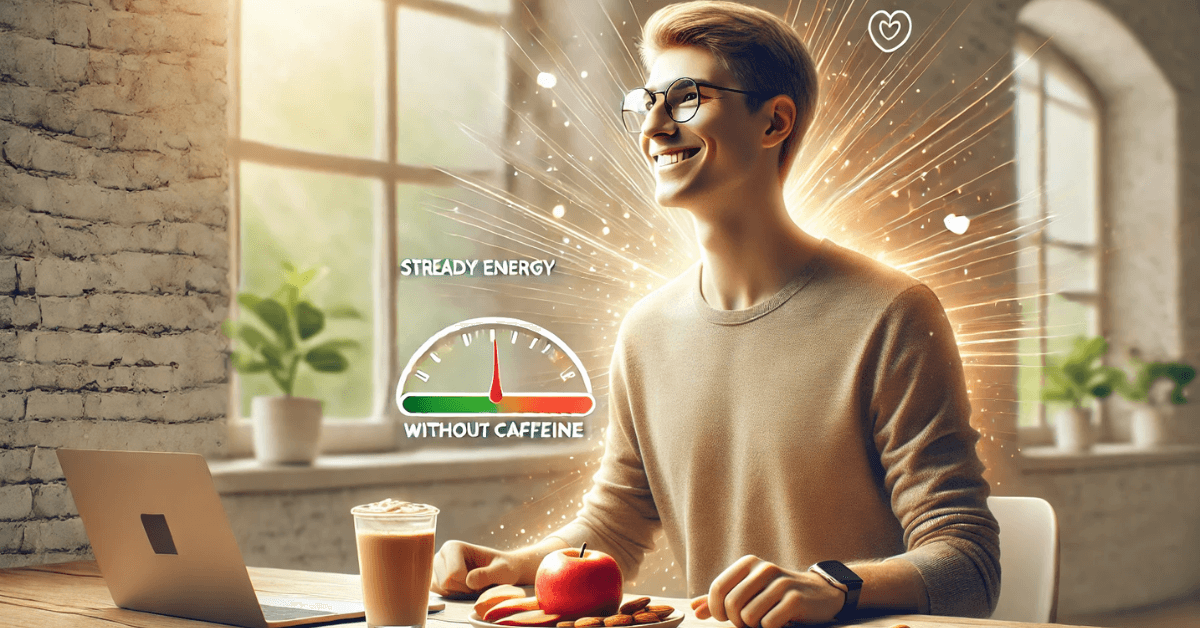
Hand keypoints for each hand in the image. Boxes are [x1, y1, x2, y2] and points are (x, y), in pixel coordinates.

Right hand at [431, 540, 524, 596]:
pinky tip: (463, 589)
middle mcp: (441, 555)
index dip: (469, 583)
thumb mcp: (503, 571)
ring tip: (471, 585)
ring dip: (458, 592)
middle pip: (446, 582)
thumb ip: (489, 574)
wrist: (500, 572)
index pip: (453, 573)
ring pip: (442, 589)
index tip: (480, 579)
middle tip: (477, 583)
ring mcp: (436, 568)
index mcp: (453, 547)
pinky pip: (439, 594)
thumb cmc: (503, 568)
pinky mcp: (435, 579)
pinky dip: (453, 595)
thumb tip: (470, 581)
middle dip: (463, 588)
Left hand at [697, 555, 845, 626]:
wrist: (819, 594)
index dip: (716, 609)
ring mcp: (781, 583)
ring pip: (749, 616)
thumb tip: (693, 608)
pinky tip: (780, 622)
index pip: (718, 588)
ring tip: (765, 620)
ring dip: (754, 626)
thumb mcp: (748, 590)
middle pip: (731, 604)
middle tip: (747, 622)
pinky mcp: (796, 599)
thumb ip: (719, 598)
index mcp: (748, 563)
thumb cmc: (776, 594)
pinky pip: (769, 623)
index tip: (725, 617)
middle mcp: (763, 568)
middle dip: (736, 621)